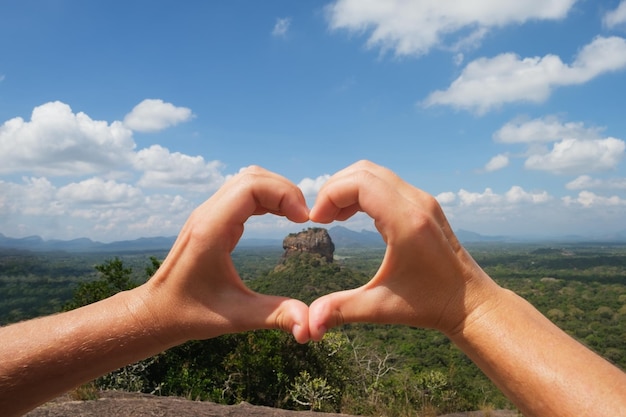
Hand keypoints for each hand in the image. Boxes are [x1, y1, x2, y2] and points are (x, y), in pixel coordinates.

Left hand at [138, 166, 310, 344]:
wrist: (157, 311)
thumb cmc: (190, 314)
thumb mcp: (237, 318)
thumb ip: (276, 316)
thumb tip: (312, 326)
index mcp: (211, 230)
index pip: (251, 186)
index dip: (284, 194)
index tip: (303, 219)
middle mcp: (207, 214)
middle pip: (252, 177)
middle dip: (285, 190)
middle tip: (304, 217)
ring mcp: (208, 214)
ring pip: (247, 180)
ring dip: (276, 191)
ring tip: (296, 215)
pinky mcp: (211, 219)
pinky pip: (242, 193)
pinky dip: (266, 197)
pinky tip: (281, 215)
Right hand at [308, 160, 499, 340]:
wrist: (471, 303)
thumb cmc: (429, 305)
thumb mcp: (381, 308)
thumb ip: (342, 310)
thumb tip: (309, 323)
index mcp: (406, 223)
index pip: (359, 183)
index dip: (330, 195)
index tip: (316, 221)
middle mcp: (417, 204)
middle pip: (364, 171)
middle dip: (334, 189)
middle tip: (321, 218)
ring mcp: (423, 201)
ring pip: (375, 173)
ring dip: (348, 188)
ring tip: (333, 217)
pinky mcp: (425, 205)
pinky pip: (387, 183)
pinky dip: (364, 191)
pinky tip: (353, 216)